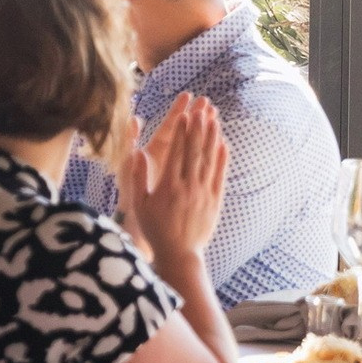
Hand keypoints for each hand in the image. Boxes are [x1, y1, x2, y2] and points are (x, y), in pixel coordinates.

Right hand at [117, 93, 227, 266]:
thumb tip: (138, 152)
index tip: (184, 114)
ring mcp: (203, 193)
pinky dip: (222, 159)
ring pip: (209, 160)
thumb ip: (139, 176)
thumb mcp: (139, 203)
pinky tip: (224, 144)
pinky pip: (219, 175)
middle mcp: (188, 186)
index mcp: (167, 185)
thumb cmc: (155, 228)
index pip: (176, 152)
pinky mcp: (215, 201)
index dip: (181, 132)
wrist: (179, 253)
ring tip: (214, 119)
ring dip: (212, 138)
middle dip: (198, 128)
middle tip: (201, 109)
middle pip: (194, 151)